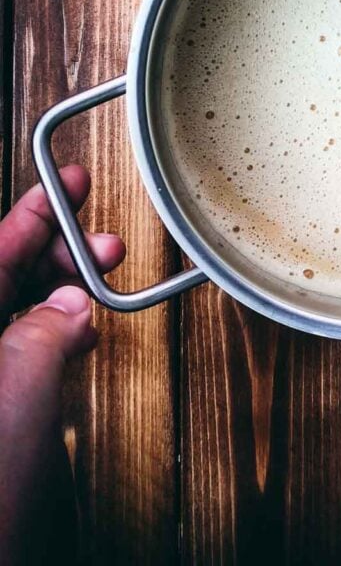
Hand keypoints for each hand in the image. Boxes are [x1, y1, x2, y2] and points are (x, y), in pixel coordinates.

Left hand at [0, 166, 124, 565]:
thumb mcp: (20, 385)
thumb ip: (48, 328)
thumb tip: (67, 305)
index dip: (34, 213)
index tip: (65, 184)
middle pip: (4, 277)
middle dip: (57, 251)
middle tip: (98, 236)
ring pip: (16, 310)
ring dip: (62, 290)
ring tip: (102, 274)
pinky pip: (23, 347)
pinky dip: (56, 330)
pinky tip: (81, 328)